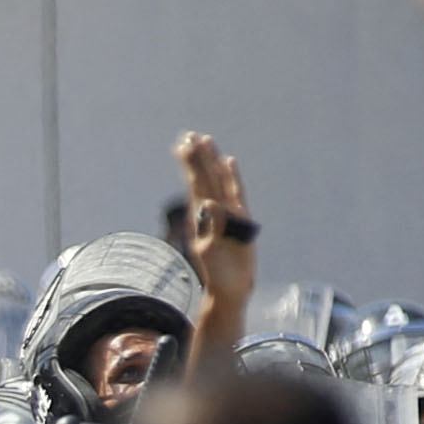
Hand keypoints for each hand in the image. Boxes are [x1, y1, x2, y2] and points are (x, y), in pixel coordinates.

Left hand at [175, 132, 257, 310]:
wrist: (230, 288)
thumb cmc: (217, 273)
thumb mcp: (210, 250)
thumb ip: (211, 226)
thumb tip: (208, 203)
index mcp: (201, 216)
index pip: (195, 182)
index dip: (190, 162)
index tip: (183, 143)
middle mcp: (212, 210)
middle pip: (204, 176)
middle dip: (197, 156)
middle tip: (189, 135)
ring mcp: (226, 213)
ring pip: (217, 181)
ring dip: (210, 161)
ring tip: (205, 140)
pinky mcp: (239, 219)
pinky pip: (235, 192)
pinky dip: (231, 176)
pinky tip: (228, 162)